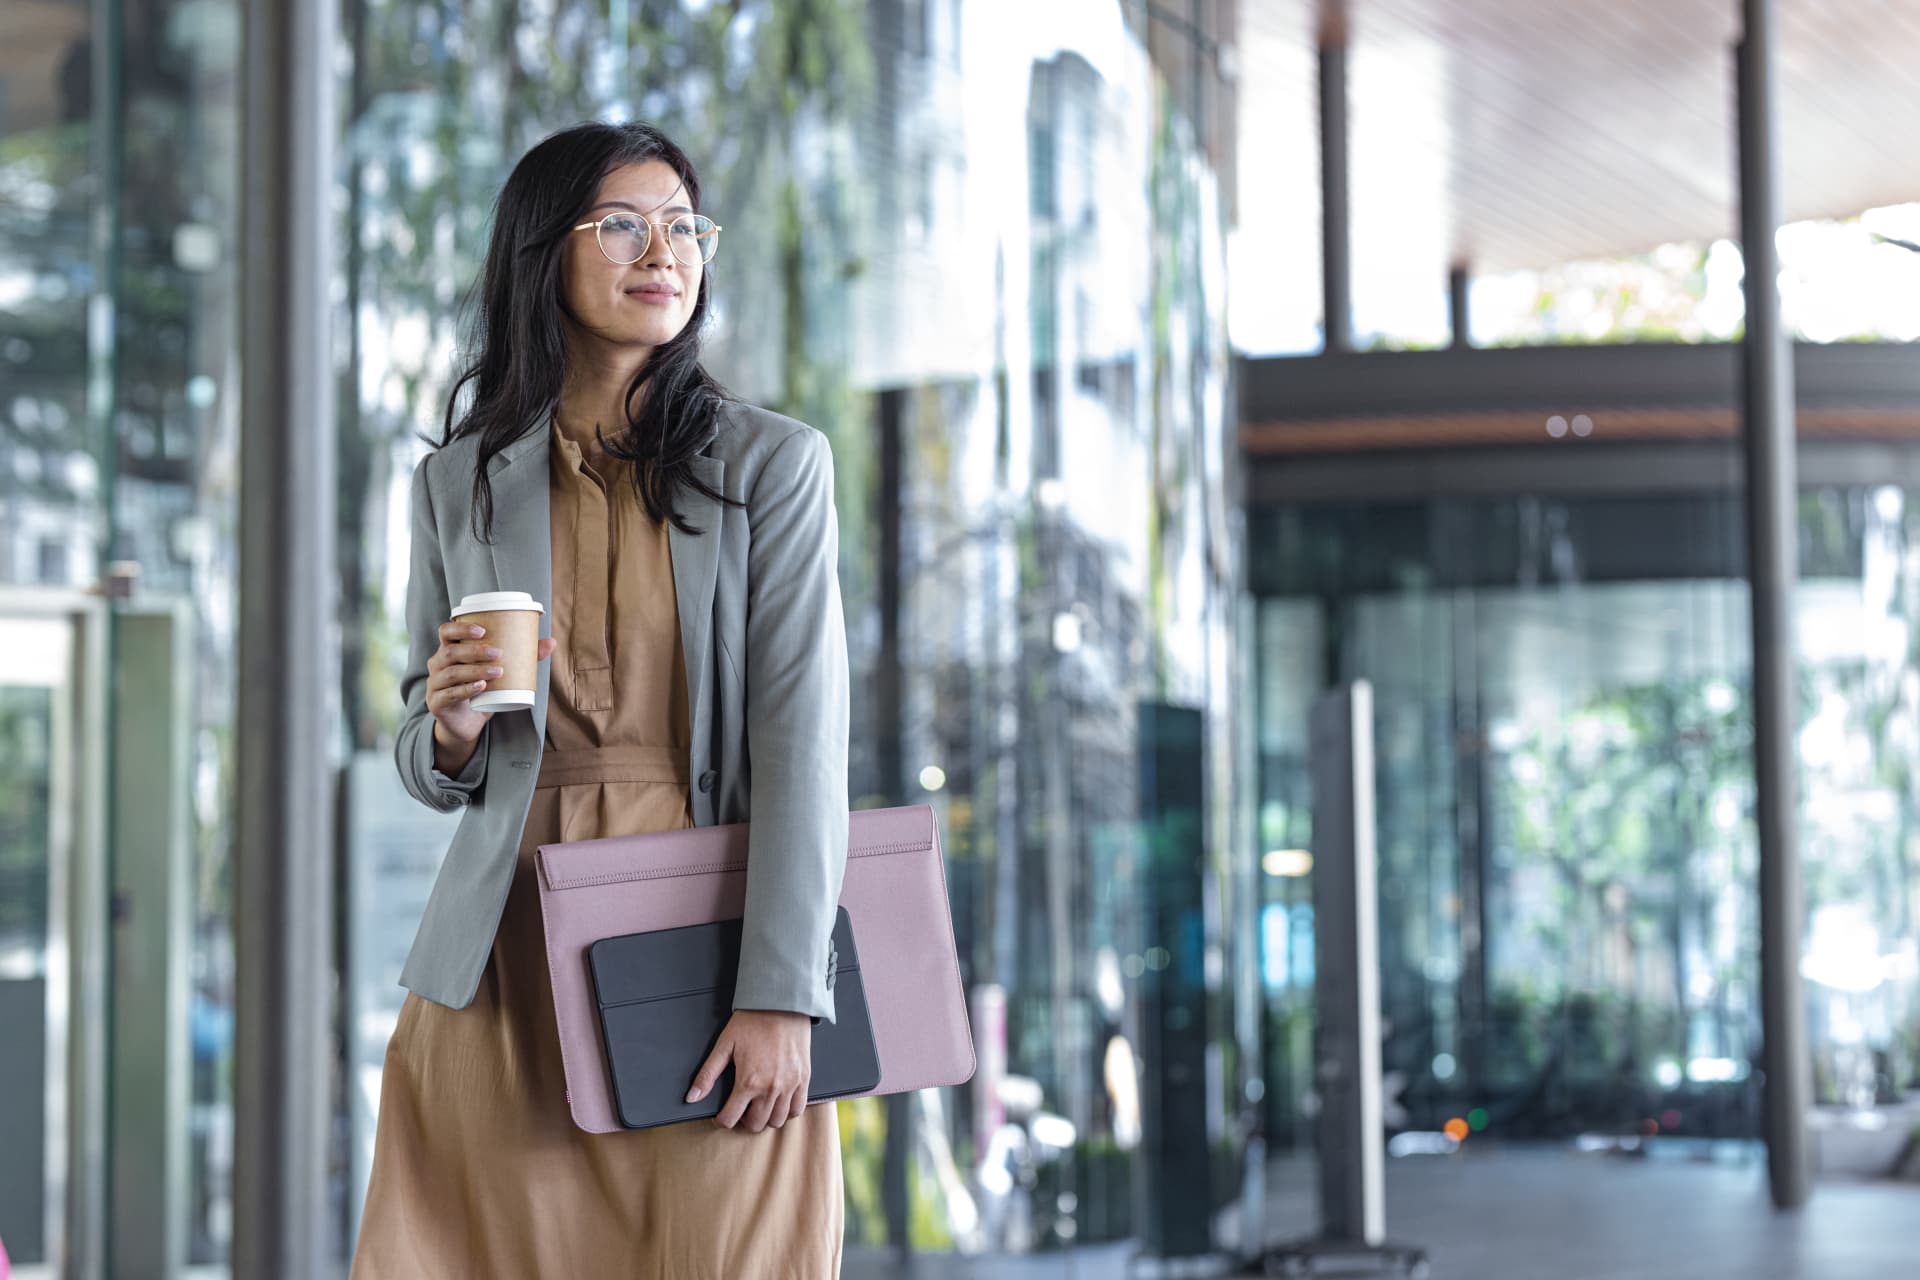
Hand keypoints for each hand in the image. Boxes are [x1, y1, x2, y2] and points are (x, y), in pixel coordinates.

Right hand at [425, 619, 556, 756]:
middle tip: (498, 653)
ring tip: (498, 671)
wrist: (467, 724)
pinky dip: (467, 689)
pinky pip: (449, 694)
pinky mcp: (437, 703)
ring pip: (451, 673)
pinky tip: (481, 687)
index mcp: (449, 651)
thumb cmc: (483, 691)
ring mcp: (435, 684)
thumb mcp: (500, 674)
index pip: (446, 632)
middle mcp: (438, 664)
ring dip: (475, 670)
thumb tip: (551, 642)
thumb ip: (523, 657)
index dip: (460, 628)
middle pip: (450, 652)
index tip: (483, 630)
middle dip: (474, 651)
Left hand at [688, 1010, 812, 1132]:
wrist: (782, 1004)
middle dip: (744, 1121)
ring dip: (765, 1118)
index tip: (721, 1116)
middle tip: (741, 1109)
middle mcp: (770, 1088)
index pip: (730, 1119)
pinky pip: (797, 1109)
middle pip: (755, 1124)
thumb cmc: (753, 1021)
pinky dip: (787, 1111)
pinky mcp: (803, 1079)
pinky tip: (779, 1101)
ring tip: (759, 1105)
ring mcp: (789, 1085)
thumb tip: (692, 1097)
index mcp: (748, 1081)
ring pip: (777, 1121)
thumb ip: (707, 1074)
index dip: (721, 1120)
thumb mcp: (725, 1045)